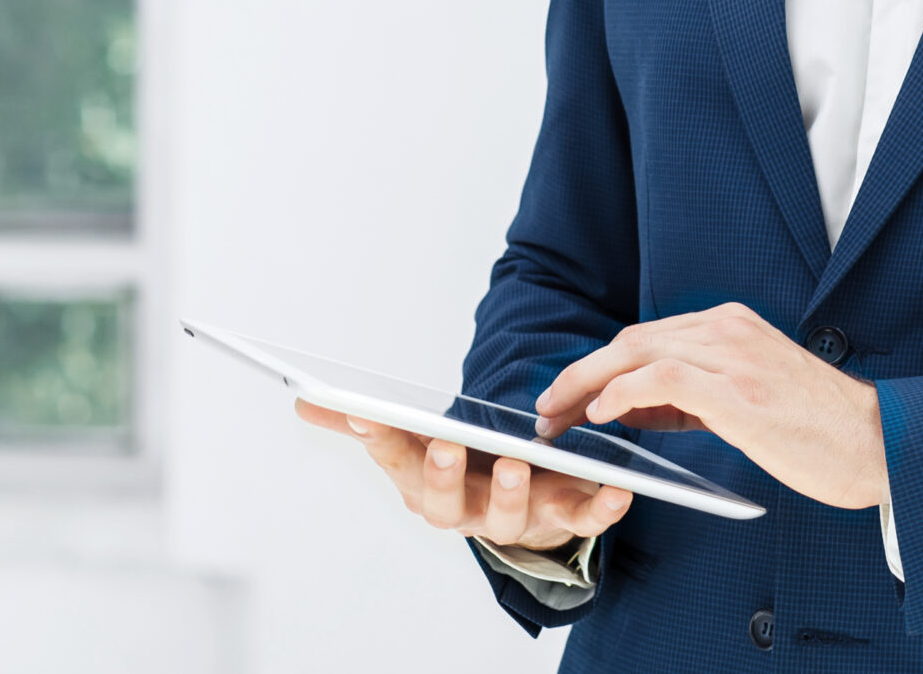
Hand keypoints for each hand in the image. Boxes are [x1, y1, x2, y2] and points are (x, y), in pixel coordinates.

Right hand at [292, 399, 631, 549]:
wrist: (522, 509)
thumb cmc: (463, 470)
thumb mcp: (413, 444)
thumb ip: (362, 422)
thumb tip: (306, 400)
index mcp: (428, 488)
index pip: (397, 464)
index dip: (382, 442)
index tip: (368, 413)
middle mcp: (469, 510)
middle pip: (447, 504)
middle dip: (443, 475)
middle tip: (443, 445)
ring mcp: (517, 518)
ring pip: (510, 515)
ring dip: (510, 492)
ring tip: (514, 461)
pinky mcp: (564, 518)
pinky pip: (584, 521)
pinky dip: (601, 508)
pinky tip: (616, 488)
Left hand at [533, 303, 888, 510]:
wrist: (876, 442)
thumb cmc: (817, 429)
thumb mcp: (749, 398)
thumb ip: (694, 395)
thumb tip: (635, 405)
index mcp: (732, 325)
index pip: (646, 336)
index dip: (597, 366)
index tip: (565, 398)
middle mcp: (728, 328)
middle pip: (631, 340)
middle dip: (578, 374)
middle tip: (545, 411)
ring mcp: (734, 355)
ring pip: (637, 352)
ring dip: (586, 384)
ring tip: (557, 418)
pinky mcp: (738, 390)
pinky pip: (662, 378)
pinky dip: (623, 391)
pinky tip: (600, 414)